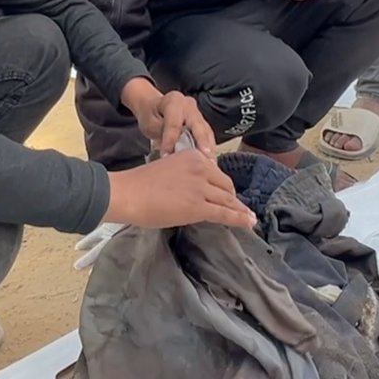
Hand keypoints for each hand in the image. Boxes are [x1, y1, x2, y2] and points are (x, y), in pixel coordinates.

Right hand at [103, 149, 256, 229]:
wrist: (128, 193)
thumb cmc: (139, 183)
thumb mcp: (168, 167)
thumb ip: (185, 174)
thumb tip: (194, 190)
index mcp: (193, 156)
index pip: (215, 172)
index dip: (221, 186)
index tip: (227, 194)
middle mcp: (201, 168)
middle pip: (225, 185)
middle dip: (232, 198)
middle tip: (238, 208)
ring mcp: (201, 187)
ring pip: (227, 200)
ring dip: (240, 210)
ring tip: (249, 218)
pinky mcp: (199, 207)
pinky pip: (225, 213)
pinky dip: (239, 219)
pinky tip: (248, 223)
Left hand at [121, 78, 215, 156]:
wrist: (154, 107)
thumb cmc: (151, 115)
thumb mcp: (150, 123)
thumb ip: (162, 134)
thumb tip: (172, 151)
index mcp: (174, 101)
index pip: (174, 123)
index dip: (171, 140)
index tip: (167, 155)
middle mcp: (189, 105)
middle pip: (198, 125)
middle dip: (202, 142)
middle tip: (205, 158)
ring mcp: (197, 114)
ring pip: (206, 132)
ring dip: (209, 149)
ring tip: (210, 164)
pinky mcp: (201, 124)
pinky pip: (207, 136)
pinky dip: (208, 149)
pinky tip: (209, 161)